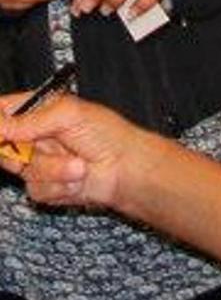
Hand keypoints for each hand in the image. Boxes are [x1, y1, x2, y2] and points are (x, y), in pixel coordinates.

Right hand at [0, 94, 136, 207]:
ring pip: (20, 169)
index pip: (1, 112)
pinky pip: (35, 188)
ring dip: (52, 169)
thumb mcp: (69, 115)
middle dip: (20, 150)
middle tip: (39, 148)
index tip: (1, 132)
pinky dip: (59, 185)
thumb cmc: (109, 136)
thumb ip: (28, 120)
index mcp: (39, 111)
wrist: (129, 170)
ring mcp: (40, 162)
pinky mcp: (47, 185)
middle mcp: (36, 136)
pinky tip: (79, 179)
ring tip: (79, 164)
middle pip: (1, 145)